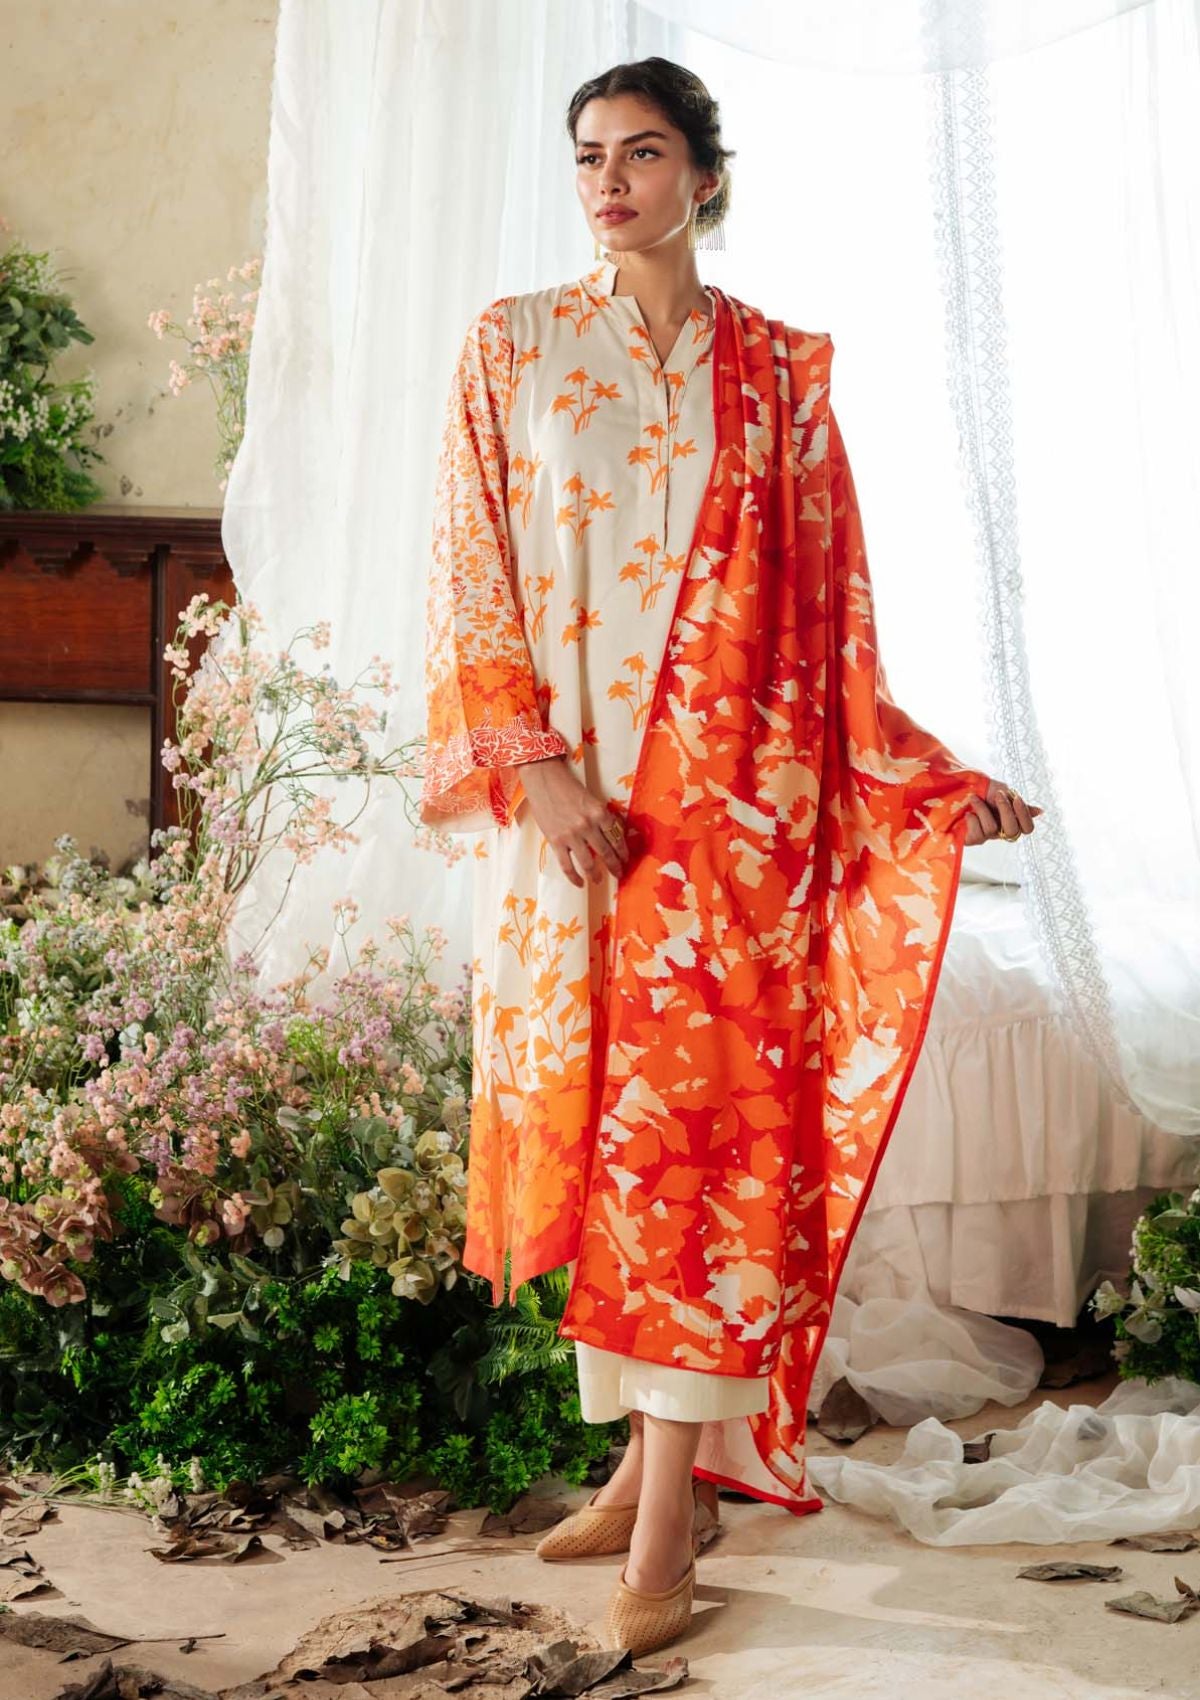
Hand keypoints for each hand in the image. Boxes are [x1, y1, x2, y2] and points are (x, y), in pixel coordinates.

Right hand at [516, 756, 629, 886]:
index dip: (623, 851)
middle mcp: (588, 825)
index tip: (626, 859)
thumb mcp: (591, 799)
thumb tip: (611, 835)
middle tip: (619, 873)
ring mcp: (572, 835)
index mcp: (600, 812)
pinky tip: (579, 883)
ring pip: (588, 863)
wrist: (543, 779)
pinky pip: (567, 866)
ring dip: (596, 875)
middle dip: (615, 866)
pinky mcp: (556, 841)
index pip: (617, 837)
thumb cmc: (567, 786)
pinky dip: (574, 877)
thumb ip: (600, 817)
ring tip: (599, 881)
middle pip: (607, 852)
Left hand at [963, 779, 1042, 846]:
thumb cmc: (982, 791)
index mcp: (1012, 820)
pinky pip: (978, 834)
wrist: (958, 788)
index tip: (1016, 798)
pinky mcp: (971, 839)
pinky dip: (972, 818)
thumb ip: (1019, 804)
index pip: (1027, 828)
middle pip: (1013, 831)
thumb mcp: (1003, 792)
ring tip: (974, 799)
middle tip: (997, 795)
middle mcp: (1001, 831)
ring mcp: (986, 836)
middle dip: (1005, 810)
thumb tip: (1040, 812)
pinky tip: (968, 813)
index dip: (1024, 816)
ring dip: (983, 809)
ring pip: (992, 829)